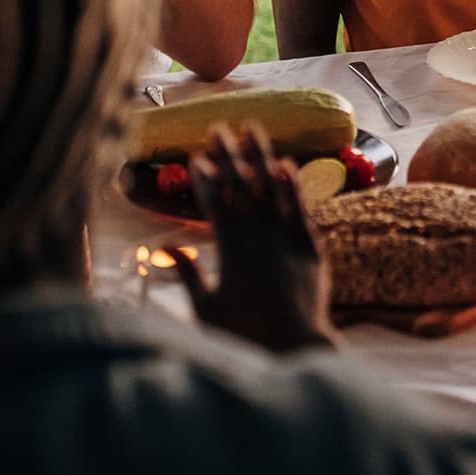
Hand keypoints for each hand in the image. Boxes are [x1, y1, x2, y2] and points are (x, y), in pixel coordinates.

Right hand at [167, 127, 338, 352]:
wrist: (296, 347)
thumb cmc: (245, 334)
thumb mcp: (206, 309)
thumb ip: (186, 274)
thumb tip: (164, 246)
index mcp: (231, 251)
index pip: (215, 203)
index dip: (203, 179)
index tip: (194, 157)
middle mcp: (260, 237)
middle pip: (242, 186)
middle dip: (228, 154)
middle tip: (217, 127)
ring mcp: (288, 239)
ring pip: (273, 188)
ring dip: (260, 156)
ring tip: (251, 129)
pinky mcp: (311, 247)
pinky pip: (301, 208)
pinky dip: (293, 185)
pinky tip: (286, 164)